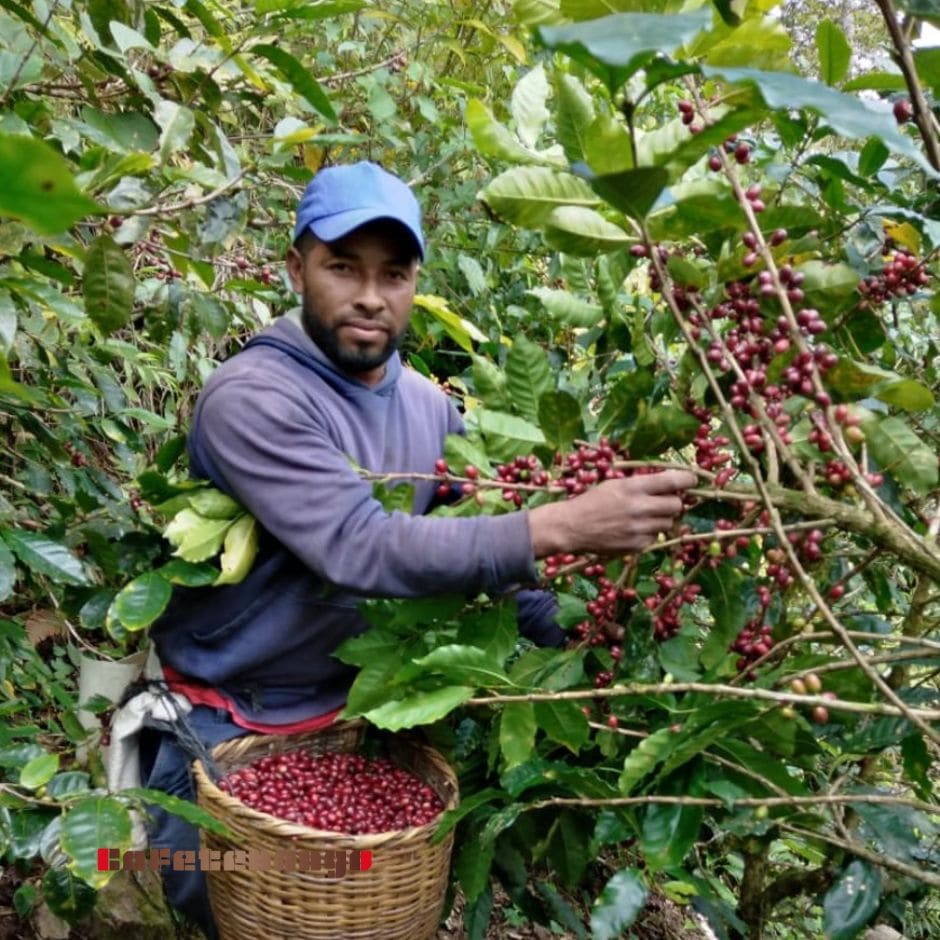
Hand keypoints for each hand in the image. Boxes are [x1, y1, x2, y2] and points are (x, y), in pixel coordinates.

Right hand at [528, 469, 696, 557]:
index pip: (672, 481)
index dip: (688, 480)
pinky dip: (648, 533)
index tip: (692, 481)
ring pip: (668, 523)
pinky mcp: (637, 546)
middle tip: (663, 501)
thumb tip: (671, 482)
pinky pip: (654, 538)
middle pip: (677, 505)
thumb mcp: (616, 484)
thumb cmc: (593, 501)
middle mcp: (639, 508)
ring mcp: (639, 529)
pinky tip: (631, 529)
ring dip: (661, 518)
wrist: (572, 526)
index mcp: (633, 487)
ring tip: (643, 516)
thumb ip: (642, 484)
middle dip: (673, 502)